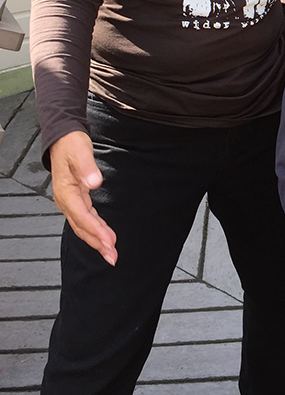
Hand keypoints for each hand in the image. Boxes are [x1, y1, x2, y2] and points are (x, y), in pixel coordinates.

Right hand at [50, 130, 116, 265]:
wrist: (63, 137)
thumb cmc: (71, 144)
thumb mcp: (80, 152)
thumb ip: (87, 168)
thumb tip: (94, 182)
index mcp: (66, 192)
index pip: (82, 216)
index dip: (96, 230)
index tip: (110, 241)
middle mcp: (66, 200)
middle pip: (82, 227)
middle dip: (97, 243)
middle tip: (112, 257)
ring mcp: (70, 201)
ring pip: (83, 226)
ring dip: (97, 240)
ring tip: (111, 253)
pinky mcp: (76, 199)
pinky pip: (85, 219)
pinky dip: (95, 230)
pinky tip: (104, 237)